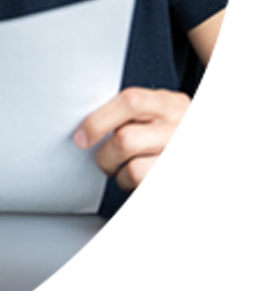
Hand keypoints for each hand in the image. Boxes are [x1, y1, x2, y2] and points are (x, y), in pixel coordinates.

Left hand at [73, 87, 189, 191]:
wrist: (208, 150)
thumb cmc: (174, 131)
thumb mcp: (161, 110)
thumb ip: (131, 110)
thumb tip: (86, 126)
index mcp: (171, 104)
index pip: (131, 101)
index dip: (99, 120)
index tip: (82, 136)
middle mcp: (181, 128)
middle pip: (126, 139)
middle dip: (104, 155)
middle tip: (104, 159)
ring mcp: (184, 157)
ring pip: (134, 170)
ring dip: (120, 175)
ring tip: (124, 171)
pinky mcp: (180, 182)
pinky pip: (145, 188)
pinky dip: (134, 188)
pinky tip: (139, 181)